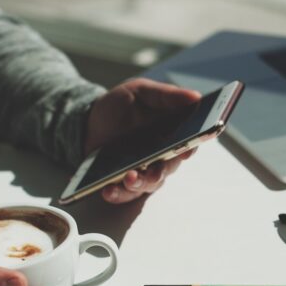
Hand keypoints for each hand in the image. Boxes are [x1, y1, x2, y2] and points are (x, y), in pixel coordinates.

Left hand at [85, 78, 201, 203]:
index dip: (192, 146)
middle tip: (155, 171)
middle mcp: (162, 155)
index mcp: (172, 132)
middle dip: (162, 170)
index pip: (190, 142)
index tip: (188, 149)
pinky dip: (118, 193)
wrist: (90, 120)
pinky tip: (108, 189)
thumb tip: (196, 96)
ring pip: (150, 183)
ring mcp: (144, 170)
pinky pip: (124, 193)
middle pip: (170, 167)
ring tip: (129, 178)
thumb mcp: (142, 92)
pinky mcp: (124, 182)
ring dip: (141, 183)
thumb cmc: (122, 105)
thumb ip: (166, 95)